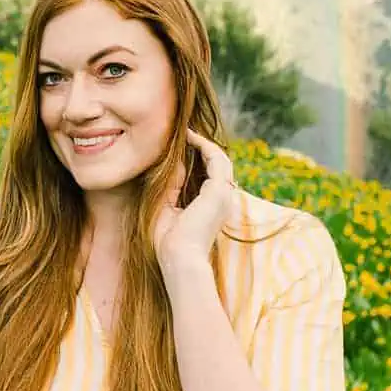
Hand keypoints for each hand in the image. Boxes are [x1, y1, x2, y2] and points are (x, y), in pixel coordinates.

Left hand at [153, 129, 242, 269]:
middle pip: (218, 165)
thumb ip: (171, 184)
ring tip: (187, 133)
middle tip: (185, 134)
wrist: (179, 258)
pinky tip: (190, 138)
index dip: (199, 158)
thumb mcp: (165, 206)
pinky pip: (216, 159)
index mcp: (213, 207)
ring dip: (205, 144)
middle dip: (204, 148)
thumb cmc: (169, 242)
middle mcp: (223, 200)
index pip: (211, 176)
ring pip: (220, 160)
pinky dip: (205, 146)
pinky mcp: (219, 191)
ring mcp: (224, 195)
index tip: (182, 145)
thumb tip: (172, 161)